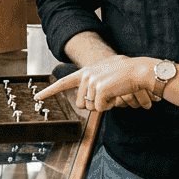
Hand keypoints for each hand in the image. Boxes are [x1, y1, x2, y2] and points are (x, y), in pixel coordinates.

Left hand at [36, 56, 156, 112]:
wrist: (140, 70)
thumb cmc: (126, 76)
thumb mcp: (106, 77)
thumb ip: (95, 86)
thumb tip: (88, 103)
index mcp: (86, 72)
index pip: (63, 83)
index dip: (50, 91)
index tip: (38, 97)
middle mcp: (86, 75)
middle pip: (80, 103)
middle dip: (94, 105)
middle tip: (108, 95)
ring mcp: (92, 82)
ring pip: (91, 107)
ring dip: (104, 105)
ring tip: (114, 92)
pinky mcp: (99, 89)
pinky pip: (101, 108)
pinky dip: (111, 105)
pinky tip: (117, 94)